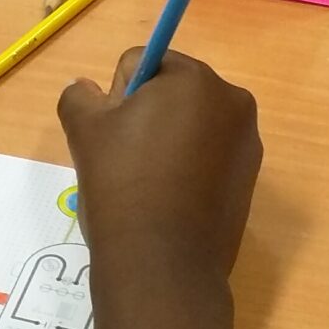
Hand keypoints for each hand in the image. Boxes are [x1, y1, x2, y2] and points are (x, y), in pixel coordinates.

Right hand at [58, 50, 260, 284]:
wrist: (162, 265)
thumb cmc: (122, 185)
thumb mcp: (84, 130)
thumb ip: (79, 96)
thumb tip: (84, 89)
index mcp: (197, 79)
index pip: (144, 62)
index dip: (117, 95)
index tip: (111, 133)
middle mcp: (234, 103)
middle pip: (172, 92)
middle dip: (146, 116)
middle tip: (125, 159)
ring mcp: (248, 144)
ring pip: (190, 126)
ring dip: (166, 142)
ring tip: (146, 184)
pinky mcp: (249, 180)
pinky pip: (209, 157)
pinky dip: (187, 168)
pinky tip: (168, 200)